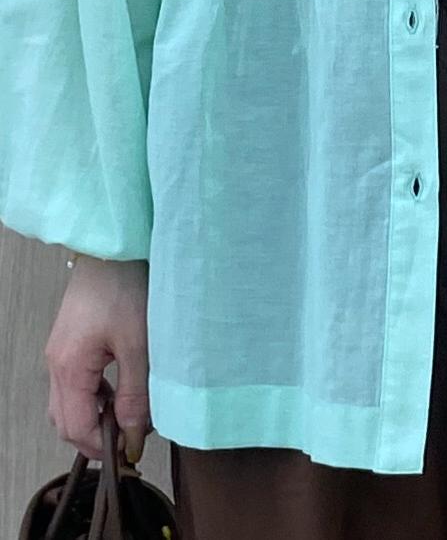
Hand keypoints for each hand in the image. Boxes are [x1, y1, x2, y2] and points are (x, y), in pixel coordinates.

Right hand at [45, 255, 152, 462]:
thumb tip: (133, 434)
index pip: (77, 429)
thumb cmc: (125, 286)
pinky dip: (94, 396)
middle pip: (67, 421)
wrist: (115, 246)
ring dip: (95, 415)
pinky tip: (121, 388)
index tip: (131, 451)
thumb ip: (135, 394)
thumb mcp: (139, 345)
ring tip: (130, 411)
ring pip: (68, 404)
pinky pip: (74, 383)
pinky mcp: (70, 341)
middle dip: (96, 436)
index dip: (103, 447)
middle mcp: (56, 363)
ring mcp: (60, 352)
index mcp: (69, 368)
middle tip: (131, 435)